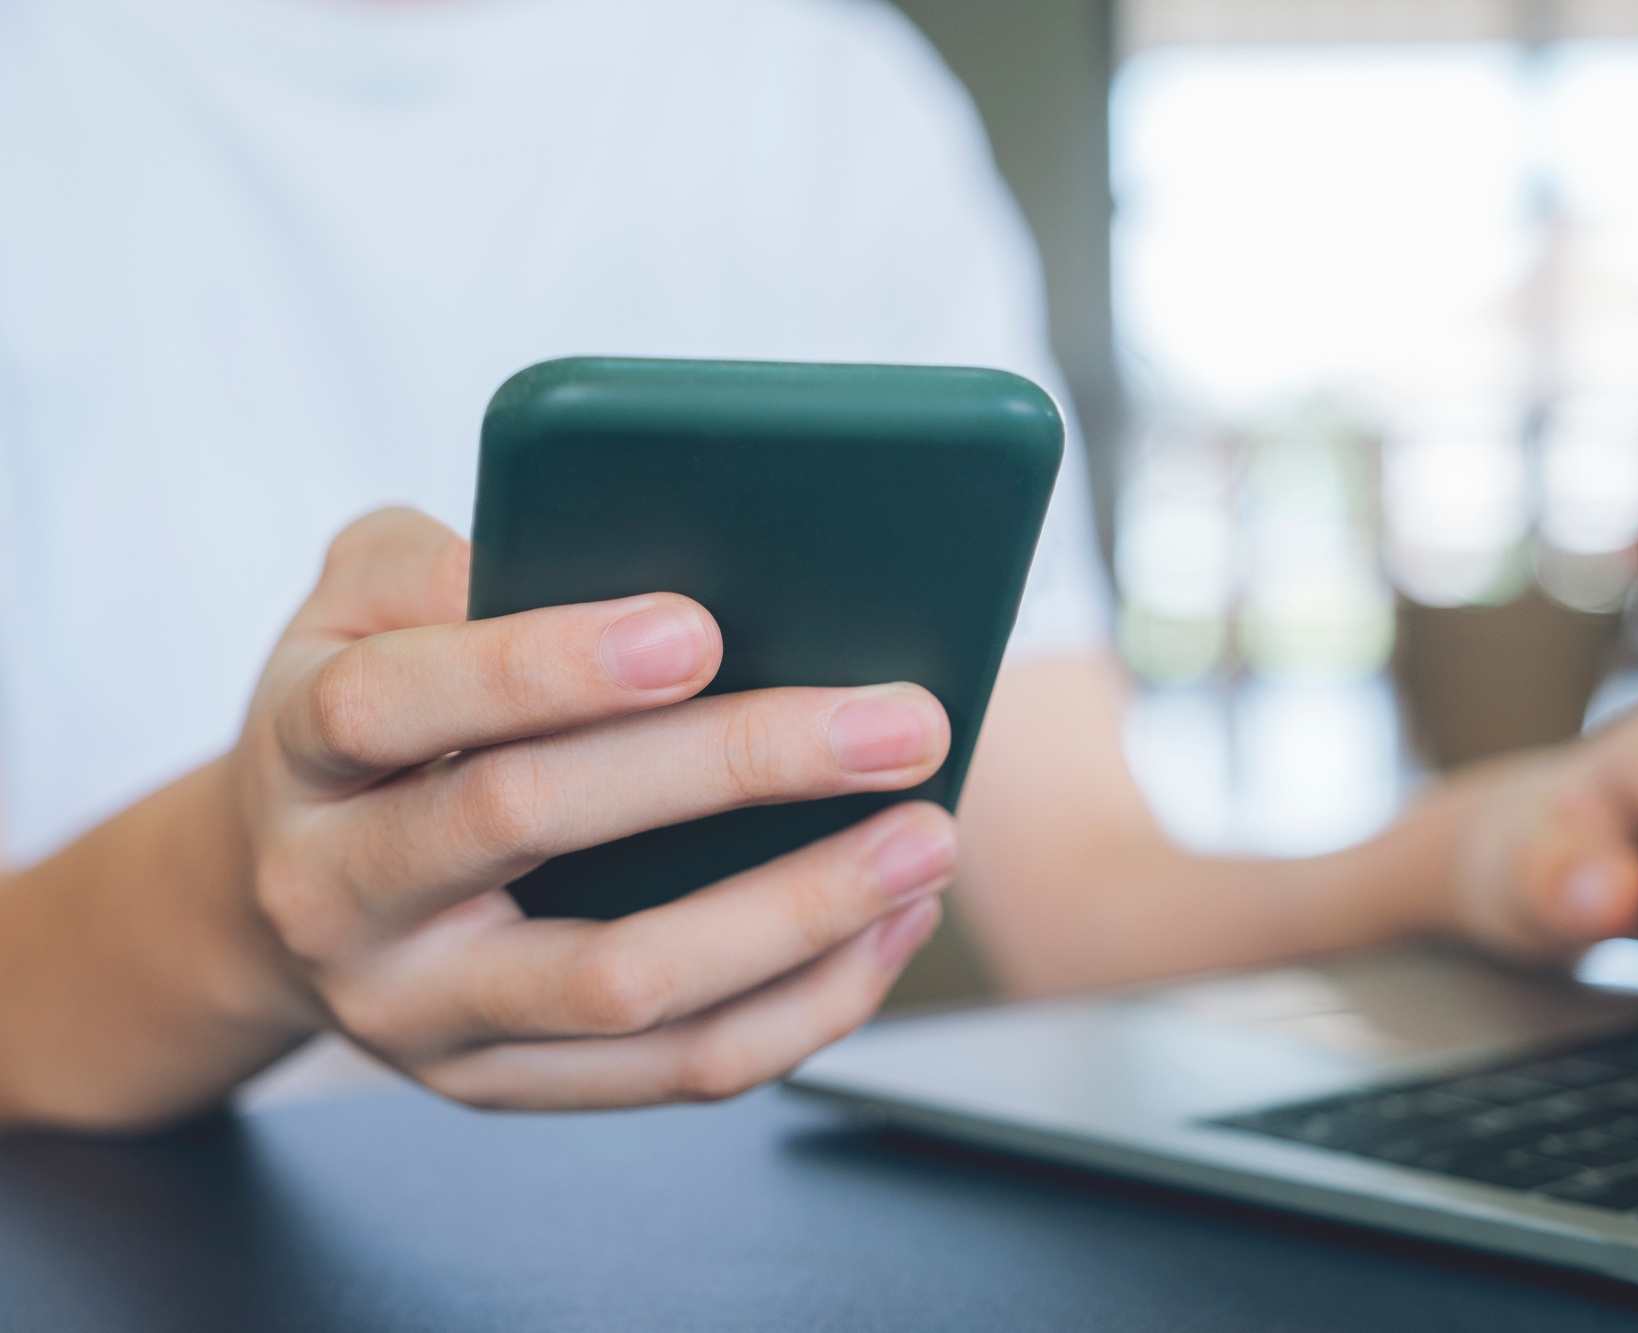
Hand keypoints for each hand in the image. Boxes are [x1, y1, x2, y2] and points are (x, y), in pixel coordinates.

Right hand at [229, 509, 954, 1108]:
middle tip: (895, 724)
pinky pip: (673, 1069)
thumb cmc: (371, 703)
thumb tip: (617, 547)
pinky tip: (889, 925)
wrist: (279, 888)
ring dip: (797, 911)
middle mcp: (338, 891)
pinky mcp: (502, 1085)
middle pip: (531, 826)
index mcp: (303, 744)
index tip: (698, 627)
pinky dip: (802, 1004)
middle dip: (733, 767)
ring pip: (622, 982)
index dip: (544, 663)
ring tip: (925, 837)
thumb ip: (452, 560)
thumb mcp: (360, 600)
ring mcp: (419, 1010)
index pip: (400, 700)